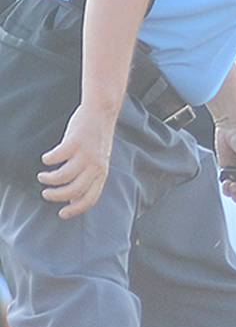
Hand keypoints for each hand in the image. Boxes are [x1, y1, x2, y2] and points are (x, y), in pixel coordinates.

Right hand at [38, 102, 116, 218]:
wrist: (101, 113)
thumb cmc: (95, 140)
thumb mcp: (97, 162)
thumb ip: (88, 179)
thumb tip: (73, 199)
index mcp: (101, 173)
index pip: (90, 198)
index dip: (76, 209)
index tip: (61, 214)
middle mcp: (96, 166)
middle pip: (74, 190)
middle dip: (57, 196)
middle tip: (46, 194)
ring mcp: (86, 154)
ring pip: (63, 176)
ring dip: (49, 179)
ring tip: (42, 177)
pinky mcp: (75, 142)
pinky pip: (57, 157)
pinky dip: (48, 160)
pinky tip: (46, 159)